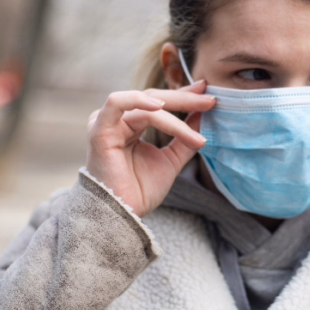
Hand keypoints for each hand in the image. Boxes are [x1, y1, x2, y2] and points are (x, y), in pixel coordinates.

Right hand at [86, 80, 215, 216]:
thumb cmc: (139, 191)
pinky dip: (139, 100)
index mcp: (131, 125)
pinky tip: (160, 107)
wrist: (122, 214)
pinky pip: (117, 103)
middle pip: (156, 98)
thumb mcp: (171, 161)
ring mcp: (107, 122)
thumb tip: (202, 115)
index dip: (185, 96)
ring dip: (174, 107)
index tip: (209, 95)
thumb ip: (184, 138)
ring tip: (199, 113)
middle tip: (210, 101)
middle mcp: (119, 120)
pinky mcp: (99, 129)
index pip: (160, 103)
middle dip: (185, 98)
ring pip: (145, 103)